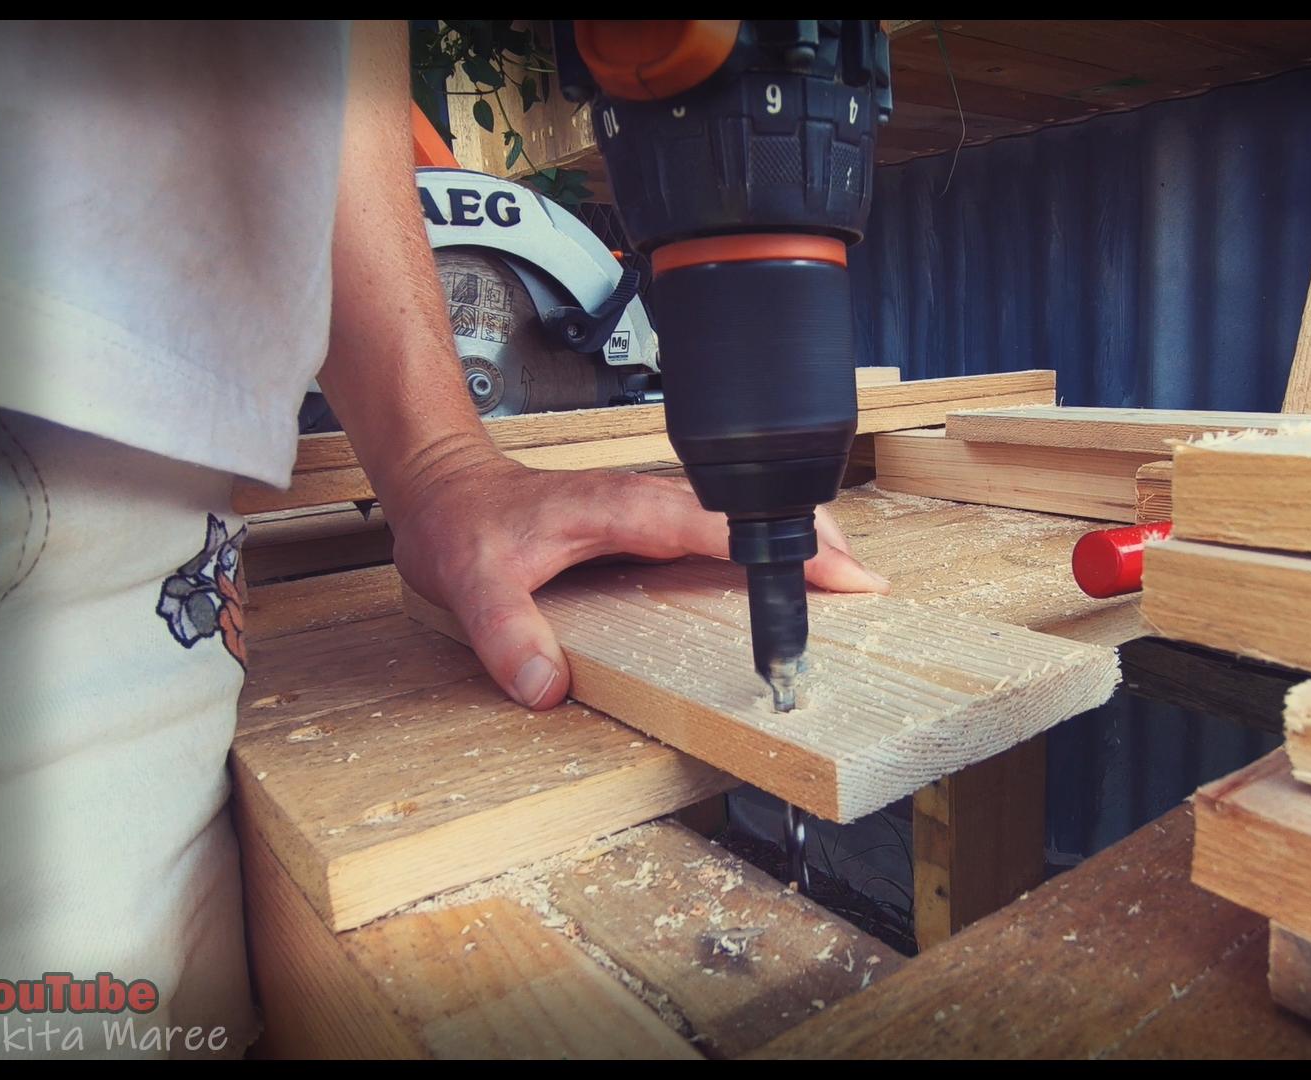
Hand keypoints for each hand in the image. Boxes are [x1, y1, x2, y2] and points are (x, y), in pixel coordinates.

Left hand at [386, 449, 889, 709]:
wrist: (445, 487)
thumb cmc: (465, 527)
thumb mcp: (473, 585)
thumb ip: (508, 634)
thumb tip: (546, 686)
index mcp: (625, 508)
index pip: (722, 524)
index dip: (780, 546)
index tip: (830, 574)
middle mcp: (650, 499)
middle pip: (754, 508)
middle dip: (816, 538)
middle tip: (865, 584)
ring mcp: (656, 505)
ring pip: (747, 512)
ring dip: (800, 536)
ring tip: (849, 577)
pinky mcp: (654, 517)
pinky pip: (726, 525)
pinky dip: (768, 540)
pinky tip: (789, 568)